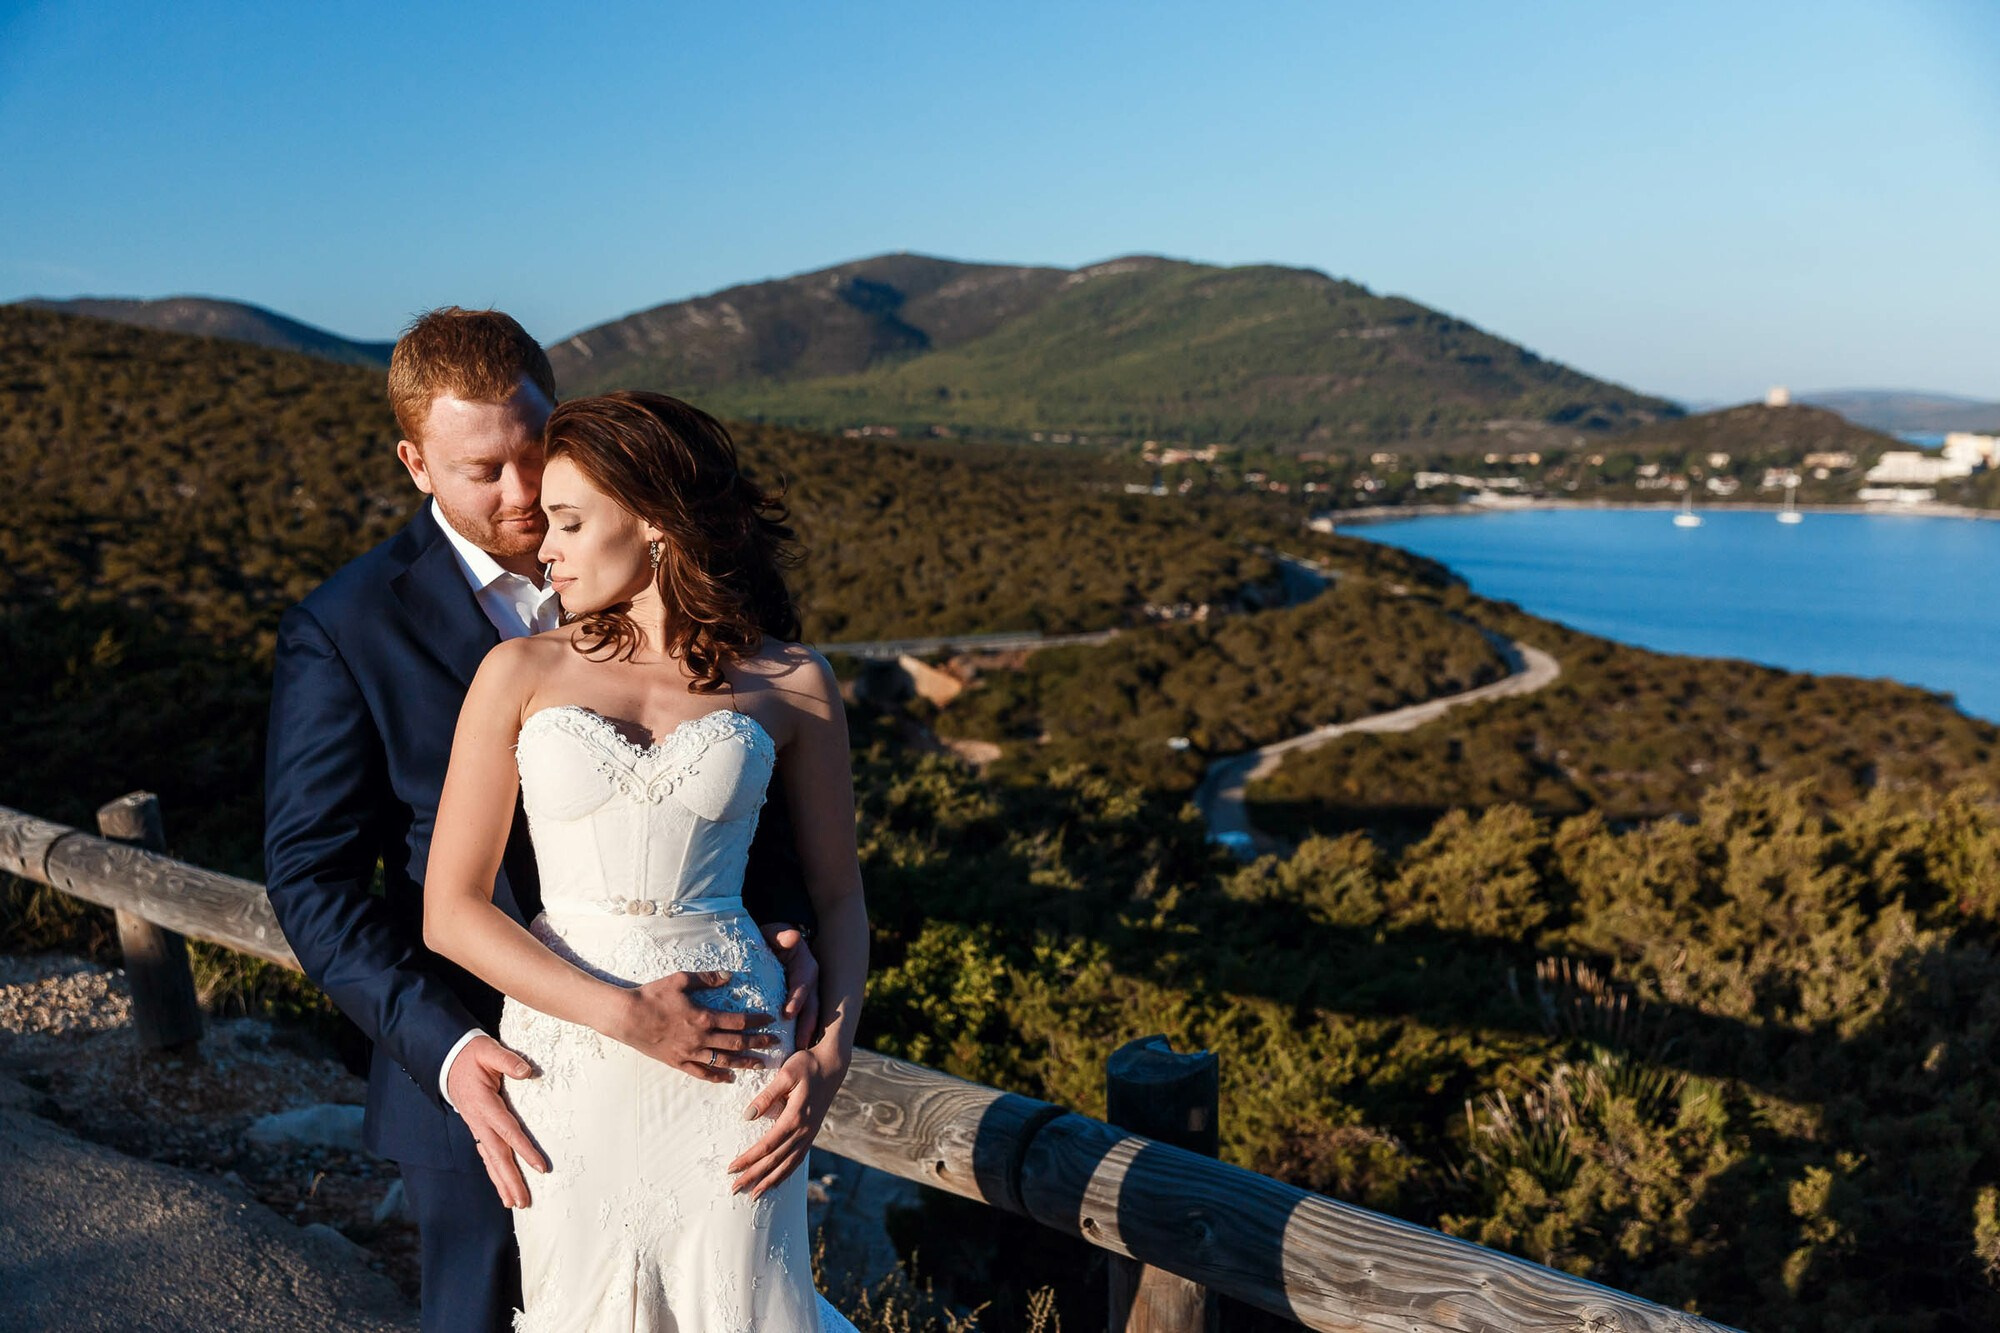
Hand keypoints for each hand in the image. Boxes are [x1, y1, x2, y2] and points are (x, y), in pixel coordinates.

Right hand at [446, 1035, 547, 1208]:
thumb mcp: (488, 1050)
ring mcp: (475, 1126)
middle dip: (510, 1180)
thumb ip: (507, 1061)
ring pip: (489, 1159)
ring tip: (514, 1203)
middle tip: (524, 1202)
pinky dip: (494, 1172)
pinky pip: (485, 1154)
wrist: (447, 1059)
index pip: (508, 1132)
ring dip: (501, 1182)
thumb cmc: (471, 1054)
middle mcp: (478, 1121)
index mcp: (485, 1104)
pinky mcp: (476, 1128)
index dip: (524, 1150)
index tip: (540, 1168)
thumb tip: (527, 1072)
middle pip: (497, 1155)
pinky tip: (502, 1186)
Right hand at [609, 970, 777, 1081]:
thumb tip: (730, 976)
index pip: (738, 1021)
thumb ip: (707, 979)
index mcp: (704, 1017)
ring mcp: (689, 1053)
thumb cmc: (653, 995)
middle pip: (737, 1043)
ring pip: (723, 1061)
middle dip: (759, 1043)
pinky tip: (729, 1079)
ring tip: (761, 1064)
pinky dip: (717, 1077)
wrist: (627, 1017)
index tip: (771, 1020)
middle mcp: (700, 1038)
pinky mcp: (678, 1062)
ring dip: (744, 1063)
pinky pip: (701, 1073)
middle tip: (776, 1043)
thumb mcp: (680, 980)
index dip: (757, 1021)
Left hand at [728, 1045, 846, 1198]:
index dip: (748, 1159)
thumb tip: (747, 1116)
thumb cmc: (807, 1066)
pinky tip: (776, 1180)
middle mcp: (804, 1130)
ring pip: (788, 1164)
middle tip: (735, 1189)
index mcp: (795, 1117)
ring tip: (755, 1194)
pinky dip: (786, 1172)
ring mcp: (810, 1134)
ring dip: (770, 1180)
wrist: (833, 1065)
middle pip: (775, 1160)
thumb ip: (766, 1097)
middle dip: (754, 1176)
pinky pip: (798, 1159)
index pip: (767, 1145)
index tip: (731, 1169)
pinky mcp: (812, 1133)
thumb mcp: (785, 1075)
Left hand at [761, 924, 820, 1049]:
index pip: (803, 986)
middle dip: (806, 1027)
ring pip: (809, 1019)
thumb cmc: (774, 938)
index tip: (787, 1014)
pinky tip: (790, 1052)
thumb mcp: (775, 933)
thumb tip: (793, 937)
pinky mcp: (800, 1006)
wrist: (776, 943)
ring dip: (804, 1036)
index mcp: (806, 969)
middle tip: (798, 1045)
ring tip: (796, 1054)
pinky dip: (797, 1036)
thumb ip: (782, 935)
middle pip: (811, 1009)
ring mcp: (807, 997)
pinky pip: (801, 1022)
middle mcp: (810, 985)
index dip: (797, 1000)